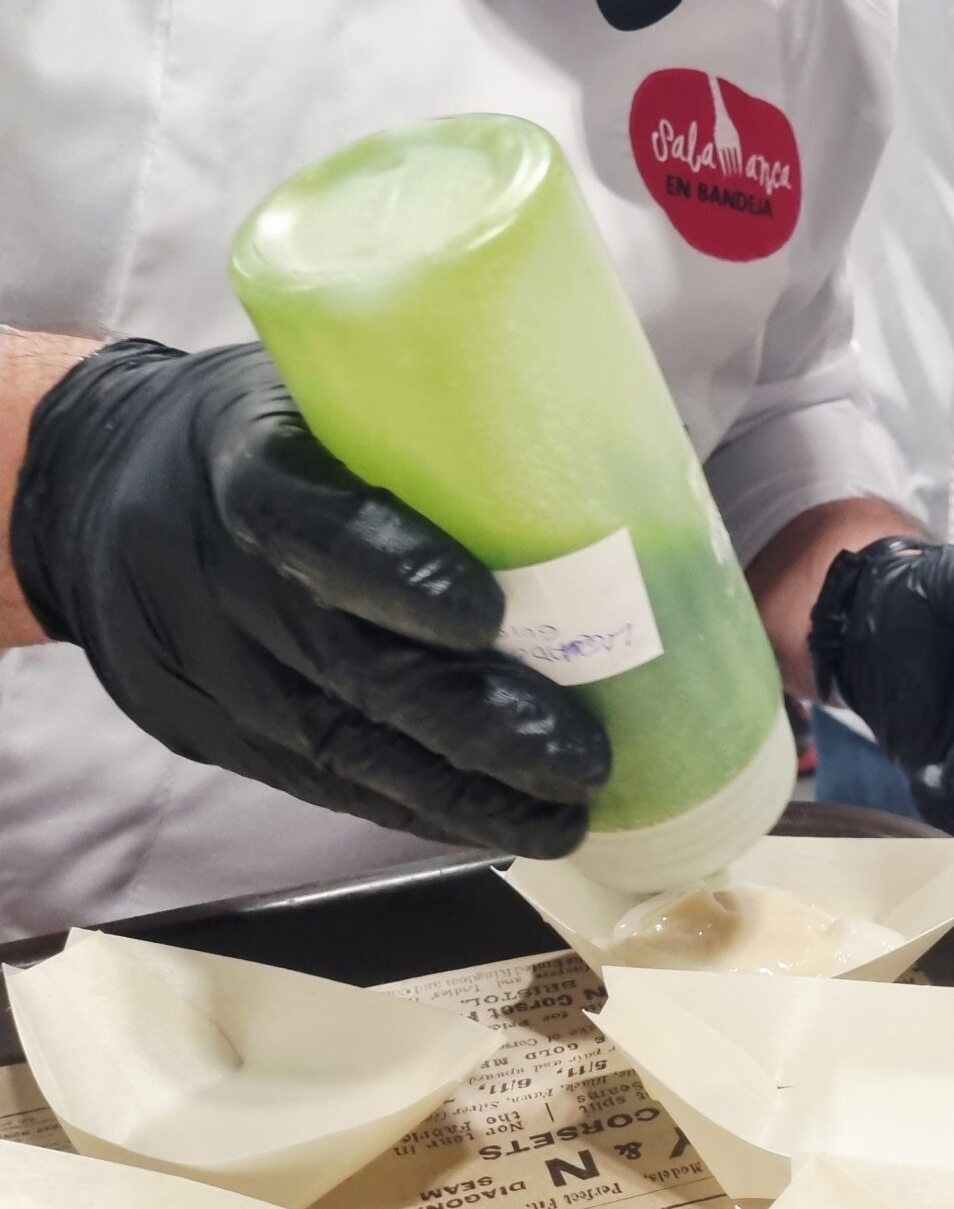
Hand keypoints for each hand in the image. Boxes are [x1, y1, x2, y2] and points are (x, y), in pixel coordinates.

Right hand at [9, 340, 610, 855]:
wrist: (94, 490)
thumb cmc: (260, 429)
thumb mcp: (313, 389)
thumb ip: (417, 427)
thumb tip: (604, 459)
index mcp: (238, 462)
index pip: (303, 523)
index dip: (393, 572)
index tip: (489, 614)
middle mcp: (210, 572)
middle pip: (341, 664)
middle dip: (472, 721)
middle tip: (580, 755)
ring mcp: (202, 666)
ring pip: (335, 745)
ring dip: (458, 790)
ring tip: (562, 812)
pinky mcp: (205, 730)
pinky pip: (316, 781)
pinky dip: (411, 806)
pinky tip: (492, 819)